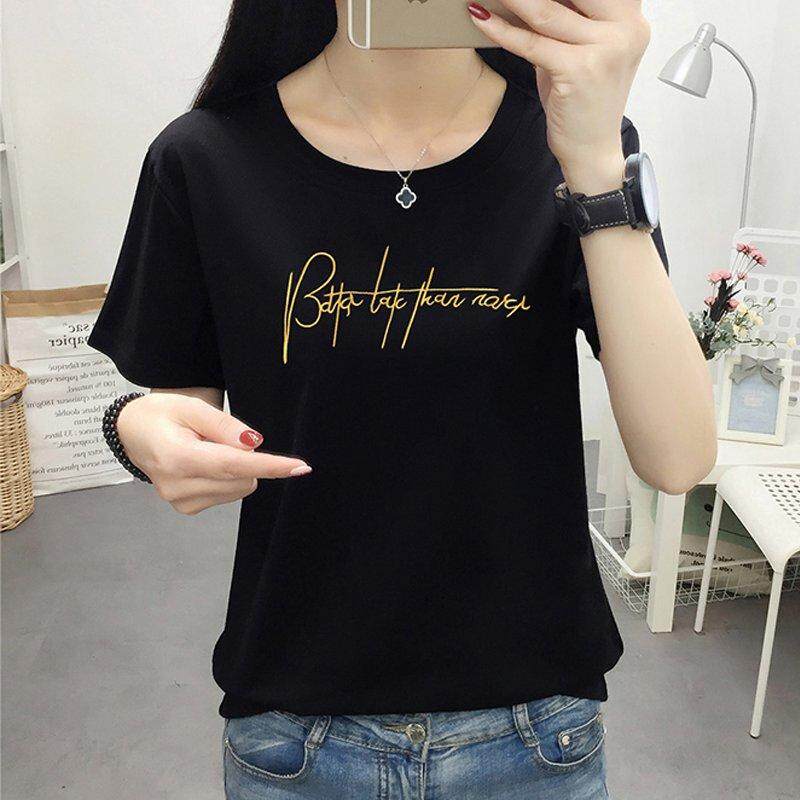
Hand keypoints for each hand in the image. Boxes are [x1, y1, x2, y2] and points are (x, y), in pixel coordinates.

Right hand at [116, 393, 311, 514]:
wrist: (133, 431)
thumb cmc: (162, 415)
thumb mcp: (192, 406)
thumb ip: (224, 425)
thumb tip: (254, 444)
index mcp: (177, 457)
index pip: (232, 465)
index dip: (269, 466)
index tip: (299, 467)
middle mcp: (177, 485)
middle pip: (241, 478)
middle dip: (246, 457)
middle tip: (219, 437)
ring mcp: (181, 501)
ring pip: (239, 488)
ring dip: (236, 468)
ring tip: (206, 448)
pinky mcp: (187, 508)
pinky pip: (228, 493)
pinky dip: (227, 477)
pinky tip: (204, 463)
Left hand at [468, 0, 650, 190]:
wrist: (592, 150)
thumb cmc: (583, 102)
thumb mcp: (581, 51)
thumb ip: (567, 20)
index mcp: (630, 18)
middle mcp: (626, 29)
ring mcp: (606, 49)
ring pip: (547, 11)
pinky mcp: (580, 71)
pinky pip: (532, 43)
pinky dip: (502, 30)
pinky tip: (481, 17)